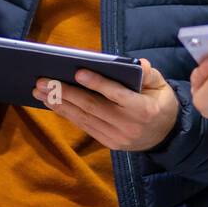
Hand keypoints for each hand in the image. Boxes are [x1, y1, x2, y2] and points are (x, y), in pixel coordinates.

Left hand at [33, 58, 178, 150]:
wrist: (167, 136)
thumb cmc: (161, 103)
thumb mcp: (162, 86)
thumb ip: (150, 74)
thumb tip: (138, 64)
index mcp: (143, 109)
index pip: (116, 95)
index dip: (97, 83)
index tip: (78, 72)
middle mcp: (128, 125)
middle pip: (92, 107)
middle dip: (65, 92)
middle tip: (43, 80)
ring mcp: (117, 137)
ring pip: (84, 118)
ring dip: (59, 104)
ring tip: (40, 92)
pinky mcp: (109, 143)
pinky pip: (84, 126)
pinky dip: (67, 114)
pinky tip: (53, 104)